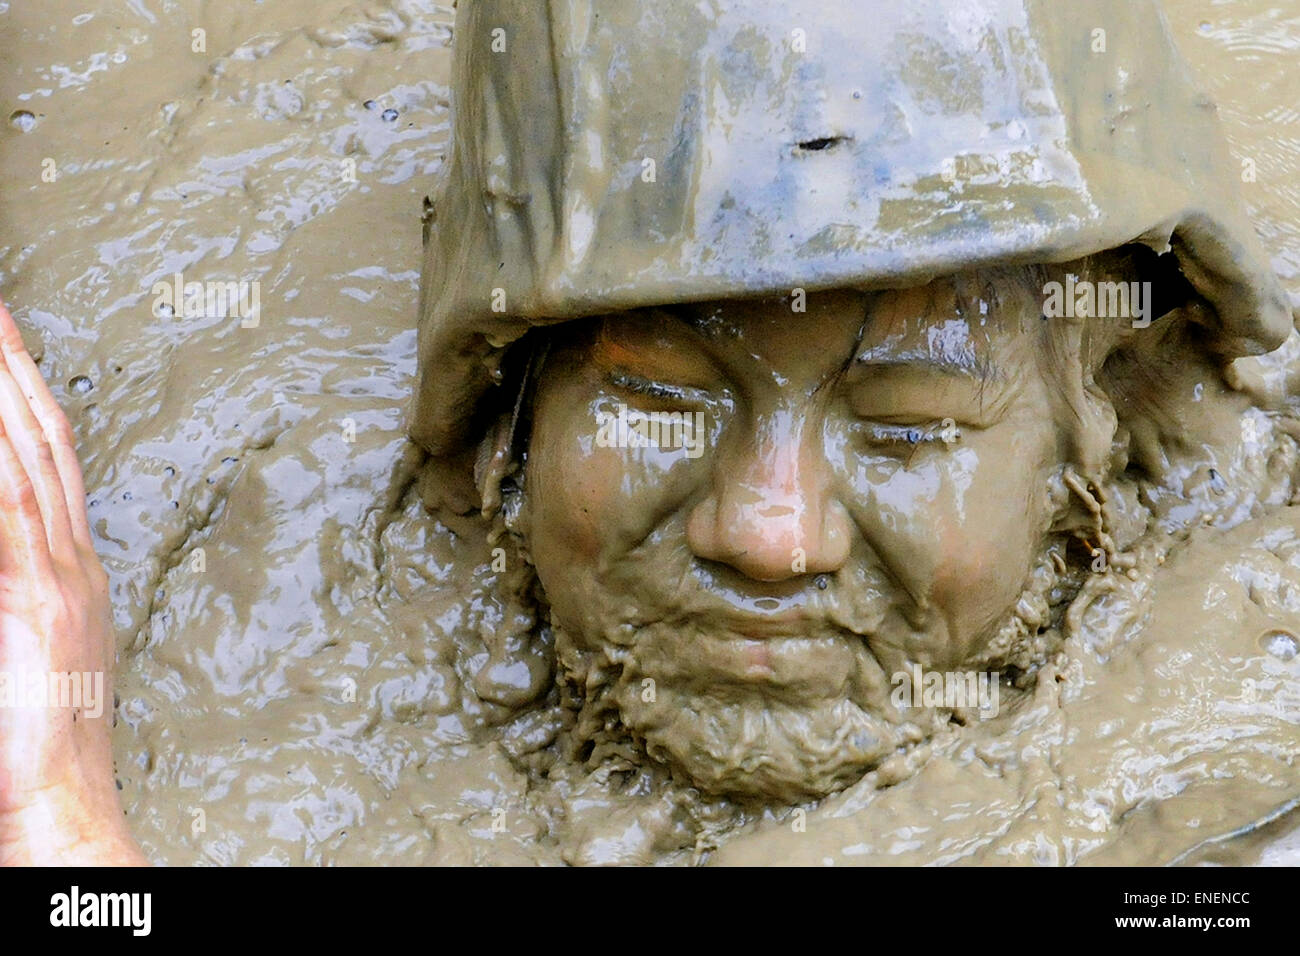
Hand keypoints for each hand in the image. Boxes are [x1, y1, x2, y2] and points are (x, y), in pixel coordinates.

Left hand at [0, 297, 144, 864]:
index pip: (50, 457)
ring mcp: (56, 573)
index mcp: (72, 566)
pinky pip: (8, 508)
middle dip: (15, 366)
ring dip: (5, 390)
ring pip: (29, 456)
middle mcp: (71, 557)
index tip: (8, 345)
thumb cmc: (36, 742)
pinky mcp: (31, 595)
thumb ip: (15, 589)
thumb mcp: (30, 650)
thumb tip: (6, 541)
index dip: (27, 394)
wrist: (59, 800)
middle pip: (44, 437)